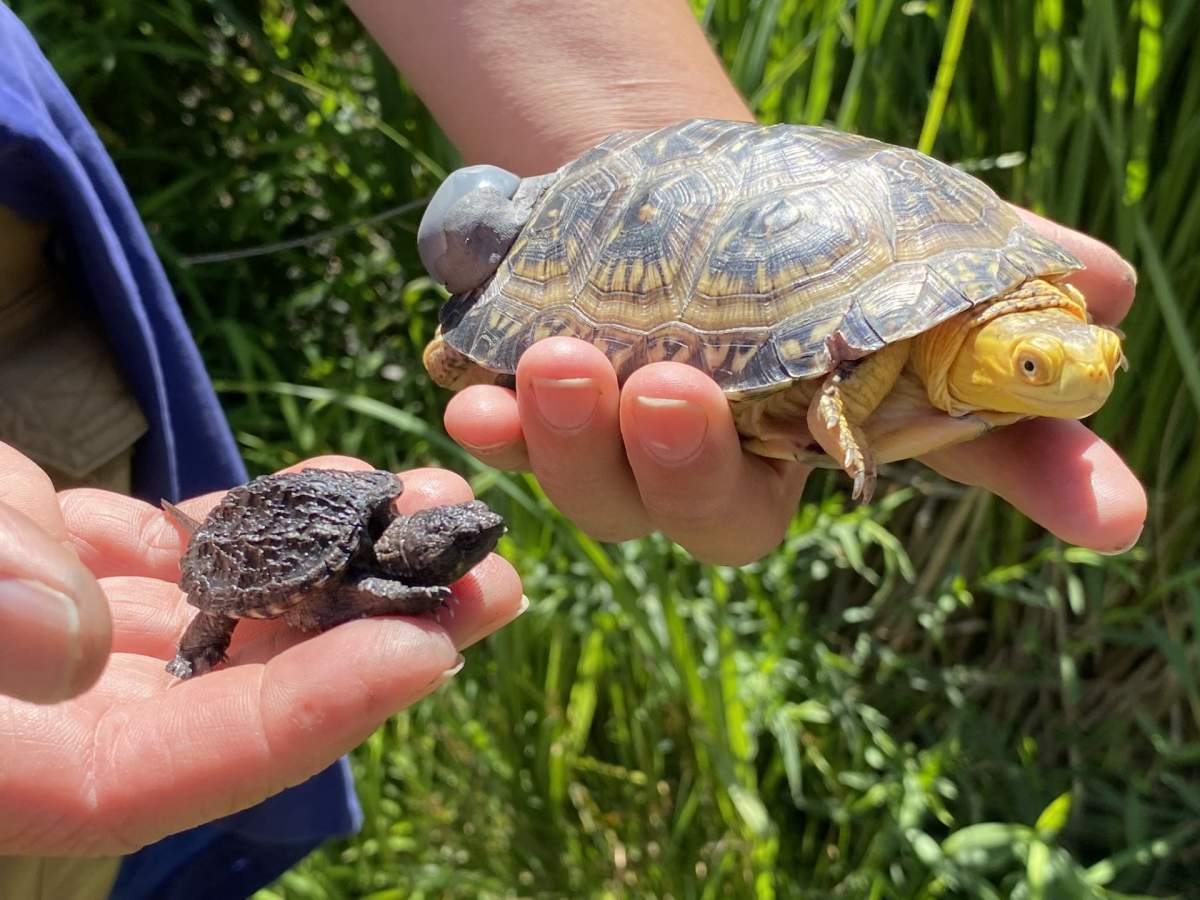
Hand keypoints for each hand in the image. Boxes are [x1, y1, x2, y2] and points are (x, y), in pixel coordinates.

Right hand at [0, 454, 523, 855]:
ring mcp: (87, 640)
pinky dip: (271, 517)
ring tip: (444, 503)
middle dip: (382, 637)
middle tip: (491, 577)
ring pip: (244, 615)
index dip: (314, 716)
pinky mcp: (87, 571)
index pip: (185, 769)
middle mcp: (72, 719)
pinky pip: (199, 553)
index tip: (426, 651)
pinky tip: (344, 476)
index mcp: (18, 769)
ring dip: (351, 563)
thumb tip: (77, 641)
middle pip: (252, 699)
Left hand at [441, 210, 1145, 565]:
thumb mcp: (883, 225)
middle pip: (724, 522)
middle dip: (693, 468)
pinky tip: (473, 396)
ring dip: (578, 445)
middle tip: (672, 389)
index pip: (954, 471)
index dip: (1042, 490)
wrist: (656, 191)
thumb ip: (978, 268)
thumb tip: (1111, 291)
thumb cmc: (784, 219)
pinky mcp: (546, 426)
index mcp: (839, 428)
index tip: (1112, 513)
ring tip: (567, 365)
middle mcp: (736, 471)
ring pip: (610, 501)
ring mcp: (631, 461)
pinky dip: (496, 430)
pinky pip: (517, 452)